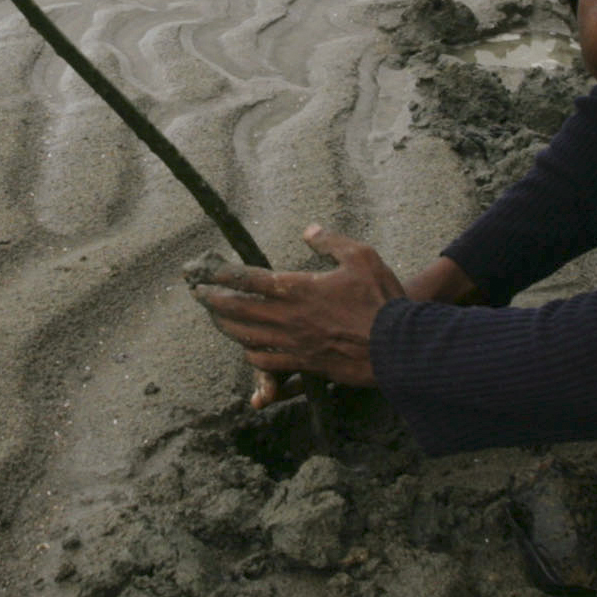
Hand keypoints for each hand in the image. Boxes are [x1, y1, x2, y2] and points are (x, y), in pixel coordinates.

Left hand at [191, 225, 401, 395]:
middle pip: (237, 309)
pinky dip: (251, 355)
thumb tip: (309, 231)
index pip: (249, 279)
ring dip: (225, 326)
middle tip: (196, 294)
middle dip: (212, 301)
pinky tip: (247, 349)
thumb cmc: (382, 300)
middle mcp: (289, 318)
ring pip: (246, 337)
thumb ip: (331, 242)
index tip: (207, 272)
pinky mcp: (304, 365)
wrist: (399, 347)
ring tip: (214, 318)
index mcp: (298, 288)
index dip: (224, 274)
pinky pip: (266, 363)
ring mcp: (293, 344)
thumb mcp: (361, 257)